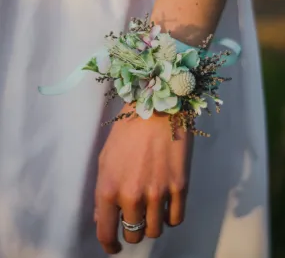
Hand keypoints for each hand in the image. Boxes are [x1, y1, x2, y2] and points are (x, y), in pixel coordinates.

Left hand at [94, 105, 192, 253]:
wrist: (155, 110)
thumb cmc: (126, 132)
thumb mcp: (105, 160)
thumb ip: (102, 192)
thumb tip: (103, 218)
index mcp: (109, 189)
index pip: (106, 233)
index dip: (109, 246)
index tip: (114, 247)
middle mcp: (132, 196)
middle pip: (133, 234)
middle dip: (131, 230)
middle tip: (134, 216)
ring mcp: (158, 193)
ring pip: (155, 230)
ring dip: (151, 224)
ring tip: (150, 209)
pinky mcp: (180, 187)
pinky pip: (176, 219)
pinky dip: (169, 218)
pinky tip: (166, 206)